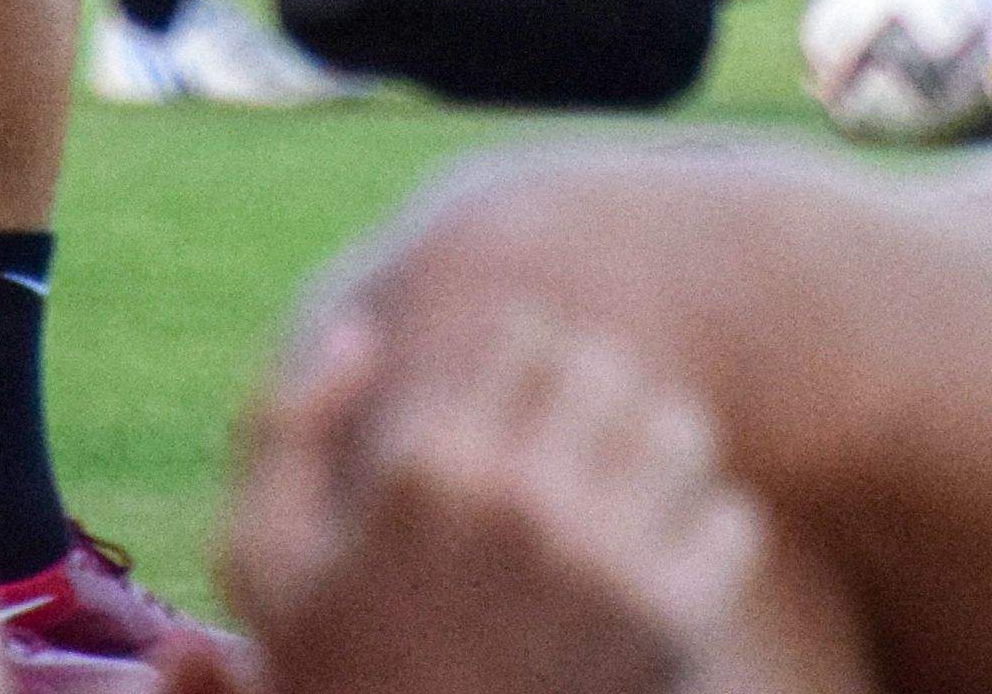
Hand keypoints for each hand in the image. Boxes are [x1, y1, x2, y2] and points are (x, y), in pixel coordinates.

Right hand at [225, 307, 760, 693]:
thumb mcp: (261, 560)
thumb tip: (362, 332)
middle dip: (590, 404)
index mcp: (427, 468)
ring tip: (621, 499)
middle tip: (572, 454)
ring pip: (679, 429)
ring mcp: (602, 566)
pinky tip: (654, 568)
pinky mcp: (670, 627)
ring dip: (653, 457)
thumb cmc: (342, 676)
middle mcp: (519, 504)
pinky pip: (730, 520)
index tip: (513, 420)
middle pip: (608, 370)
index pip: (528, 335)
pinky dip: (703, 538)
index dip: (521, 370)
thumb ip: (280, 424)